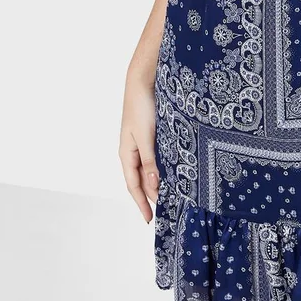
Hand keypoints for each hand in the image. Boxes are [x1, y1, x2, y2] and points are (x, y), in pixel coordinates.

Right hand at [118, 69, 159, 222]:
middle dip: (151, 196)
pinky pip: (157, 157)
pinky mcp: (153, 133)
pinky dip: (163, 167)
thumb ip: (150, 161)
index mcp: (127, 154)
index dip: (141, 203)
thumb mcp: (146, 136)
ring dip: (159, 182)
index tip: (149, 219)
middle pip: (142, 180)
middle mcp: (133, 150)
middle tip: (165, 211)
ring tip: (171, 196)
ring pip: (150, 169)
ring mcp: (143, 142)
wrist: (143, 80)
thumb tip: (154, 185)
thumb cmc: (141, 107)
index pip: (133, 185)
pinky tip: (174, 171)